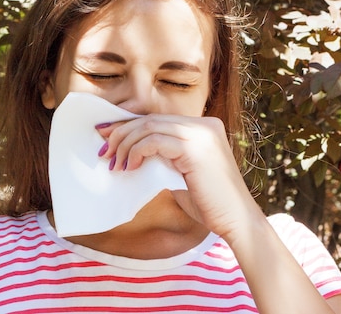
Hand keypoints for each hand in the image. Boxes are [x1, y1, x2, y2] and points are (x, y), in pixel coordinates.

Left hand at [95, 114, 264, 241]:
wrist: (236, 220)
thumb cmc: (209, 203)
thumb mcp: (181, 174)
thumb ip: (163, 158)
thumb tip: (131, 153)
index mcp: (203, 127)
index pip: (158, 120)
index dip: (129, 126)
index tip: (106, 136)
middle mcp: (204, 125)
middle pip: (151, 120)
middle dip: (121, 133)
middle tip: (104, 151)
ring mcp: (201, 134)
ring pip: (150, 127)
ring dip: (125, 144)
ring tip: (114, 163)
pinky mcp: (195, 148)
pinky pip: (155, 141)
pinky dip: (137, 151)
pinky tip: (129, 167)